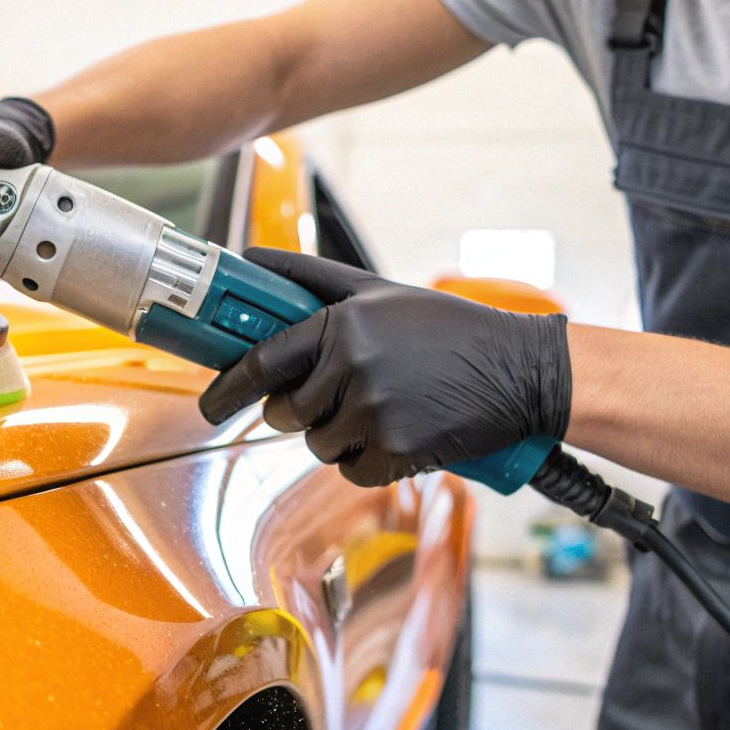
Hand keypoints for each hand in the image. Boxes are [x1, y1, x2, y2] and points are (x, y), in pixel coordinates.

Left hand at [199, 249, 571, 485]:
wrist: (518, 371)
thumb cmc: (447, 329)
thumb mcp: (379, 291)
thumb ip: (310, 276)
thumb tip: (249, 258)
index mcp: (342, 324)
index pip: (263, 362)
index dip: (227, 388)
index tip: (210, 404)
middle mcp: (354, 367)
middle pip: (285, 413)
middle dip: (297, 411)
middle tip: (331, 398)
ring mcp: (375, 412)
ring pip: (318, 445)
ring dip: (337, 436)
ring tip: (380, 408)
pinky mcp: (398, 450)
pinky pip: (353, 470)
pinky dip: (367, 460)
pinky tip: (398, 433)